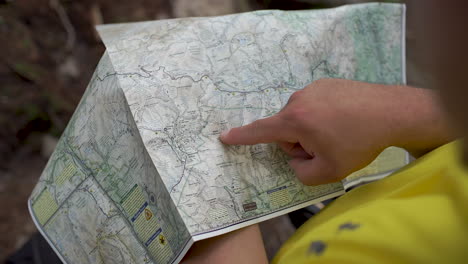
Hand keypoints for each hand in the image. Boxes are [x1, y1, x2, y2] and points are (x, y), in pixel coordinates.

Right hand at [220, 79, 452, 184]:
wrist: (392, 112)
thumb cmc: (359, 143)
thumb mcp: (329, 171)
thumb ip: (301, 173)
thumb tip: (296, 160)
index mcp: (295, 121)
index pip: (261, 131)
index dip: (241, 136)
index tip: (224, 136)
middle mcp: (298, 100)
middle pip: (286, 129)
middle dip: (299, 143)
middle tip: (327, 149)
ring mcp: (313, 88)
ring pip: (300, 117)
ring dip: (311, 129)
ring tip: (339, 133)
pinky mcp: (326, 83)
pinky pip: (313, 105)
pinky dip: (322, 116)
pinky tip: (344, 119)